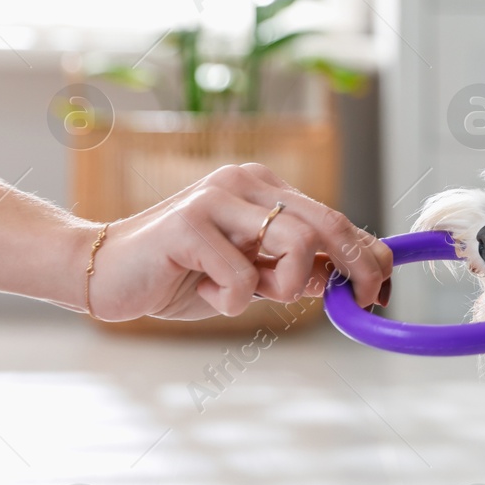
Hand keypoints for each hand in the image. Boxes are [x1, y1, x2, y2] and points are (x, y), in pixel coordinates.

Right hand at [84, 163, 393, 320]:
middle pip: (326, 223)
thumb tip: (344, 278)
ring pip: (297, 243)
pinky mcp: (188, 225)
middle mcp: (243, 183)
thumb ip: (291, 271)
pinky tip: (200, 291)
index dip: (367, 253)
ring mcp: (215, 199)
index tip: (382, 288)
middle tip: (362, 301)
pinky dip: (231, 299)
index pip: (333, 217)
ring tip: (246, 292)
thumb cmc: (179, 274)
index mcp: (261, 189)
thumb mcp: (248, 275)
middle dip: (356, 267)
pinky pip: (242, 275)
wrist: (102, 272)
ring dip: (286, 283)